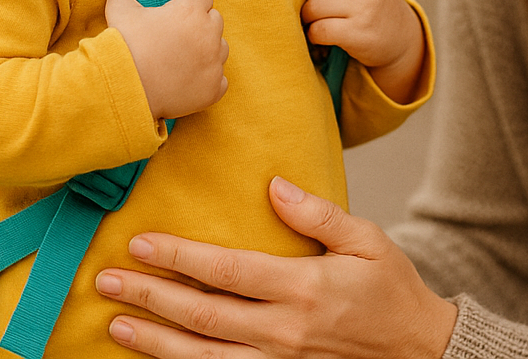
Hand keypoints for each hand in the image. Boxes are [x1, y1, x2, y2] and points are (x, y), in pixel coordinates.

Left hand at [95, 177, 457, 357]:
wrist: (420, 351)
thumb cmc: (392, 290)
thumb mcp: (366, 240)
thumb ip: (317, 214)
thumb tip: (273, 185)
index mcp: (304, 288)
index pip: (227, 271)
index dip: (180, 258)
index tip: (141, 244)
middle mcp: (285, 330)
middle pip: (204, 315)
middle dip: (151, 297)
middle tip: (107, 282)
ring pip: (204, 356)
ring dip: (156, 340)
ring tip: (116, 323)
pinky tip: (157, 356)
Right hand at [105, 0, 227, 120]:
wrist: (126, 89)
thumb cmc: (125, 48)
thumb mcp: (119, 12)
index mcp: (191, 11)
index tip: (177, 8)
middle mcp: (209, 35)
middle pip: (215, 20)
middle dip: (199, 23)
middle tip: (176, 35)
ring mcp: (214, 63)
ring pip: (220, 48)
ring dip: (206, 50)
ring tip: (182, 58)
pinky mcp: (213, 89)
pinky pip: (220, 79)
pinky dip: (207, 79)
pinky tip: (188, 80)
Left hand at [300, 0, 424, 102]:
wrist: (402, 39)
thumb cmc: (372, 2)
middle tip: (314, 6)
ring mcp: (365, 7)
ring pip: (312, 7)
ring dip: (308, 18)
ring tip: (318, 21)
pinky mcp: (359, 34)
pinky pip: (319, 30)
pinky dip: (314, 35)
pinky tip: (322, 35)